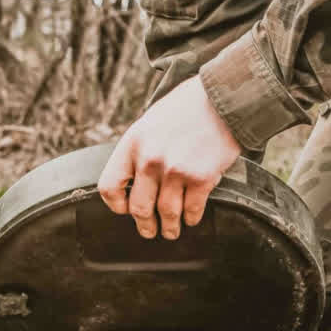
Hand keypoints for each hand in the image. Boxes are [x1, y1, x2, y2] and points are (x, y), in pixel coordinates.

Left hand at [97, 75, 241, 239]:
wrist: (221, 98)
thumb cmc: (186, 108)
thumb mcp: (150, 123)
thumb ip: (140, 150)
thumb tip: (135, 181)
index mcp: (132, 143)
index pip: (110, 186)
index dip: (116, 205)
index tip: (124, 210)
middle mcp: (150, 159)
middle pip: (139, 207)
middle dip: (145, 225)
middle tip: (149, 230)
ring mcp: (175, 170)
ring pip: (167, 213)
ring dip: (169, 228)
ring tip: (171, 231)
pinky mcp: (201, 178)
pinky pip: (192, 209)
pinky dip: (191, 218)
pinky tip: (191, 218)